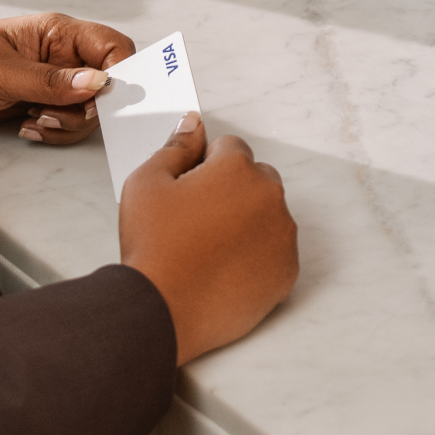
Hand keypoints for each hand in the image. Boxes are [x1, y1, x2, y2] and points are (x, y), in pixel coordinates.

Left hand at [0, 13, 134, 144]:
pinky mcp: (42, 104)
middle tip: (54, 114)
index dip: (120, 72)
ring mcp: (53, 82)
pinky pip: (67, 124)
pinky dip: (54, 133)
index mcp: (58, 33)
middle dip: (88, 108)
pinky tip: (27, 127)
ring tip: (34, 120)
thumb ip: (51, 81)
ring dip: (67, 124)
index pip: (112, 46)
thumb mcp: (2, 72)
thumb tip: (99, 83)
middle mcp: (62, 56)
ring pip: (88, 110)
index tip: (103, 99)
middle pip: (106, 84)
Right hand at [119, 114, 298, 365]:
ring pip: (267, 215)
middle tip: (195, 221)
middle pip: (255, 178)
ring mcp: (283, 236)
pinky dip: (256, 255)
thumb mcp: (147, 183)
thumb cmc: (153, 246)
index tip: (186, 192)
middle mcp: (270, 196)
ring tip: (207, 249)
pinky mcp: (286, 271)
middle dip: (231, 190)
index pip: (229, 148)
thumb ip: (176, 147)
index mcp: (238, 168)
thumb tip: (192, 123)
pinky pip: (275, 251)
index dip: (203, 167)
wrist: (162, 311)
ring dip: (246, 222)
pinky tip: (224, 269)